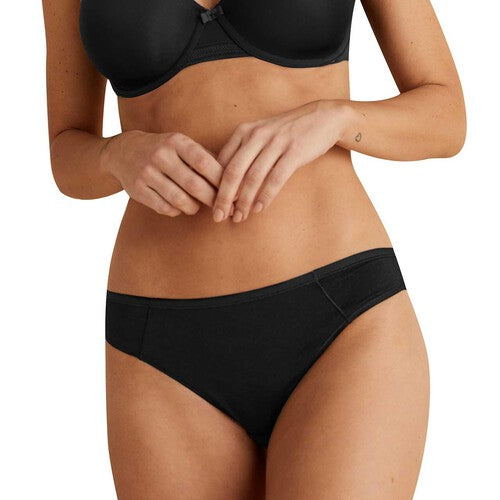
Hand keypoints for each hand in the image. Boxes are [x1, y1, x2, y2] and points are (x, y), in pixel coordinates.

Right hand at [101, 130, 229, 215]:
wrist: (123, 151)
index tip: (233, 191)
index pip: (204, 163)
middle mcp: (160, 155)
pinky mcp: (137, 190)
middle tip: (222, 207)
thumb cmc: (164, 150)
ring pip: (180, 200)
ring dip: (194, 207)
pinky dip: (177, 210)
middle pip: (194, 185)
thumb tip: (236, 179)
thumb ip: (207, 158)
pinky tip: (181, 206)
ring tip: (199, 206)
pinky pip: (165, 208)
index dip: (221, 180)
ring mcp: (147, 173)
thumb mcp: (183, 145)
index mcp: (176, 141)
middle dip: (212, 199)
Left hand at [212, 99, 347, 222]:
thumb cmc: (287, 133)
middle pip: (232, 172)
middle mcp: (256, 135)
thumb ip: (243, 154)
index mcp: (244, 131)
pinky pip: (275, 178)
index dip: (215, 186)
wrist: (323, 118)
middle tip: (218, 217)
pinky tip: (259, 208)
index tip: (213, 204)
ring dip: (244, 201)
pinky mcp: (294, 152)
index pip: (222, 162)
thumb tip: (227, 184)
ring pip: (252, 177)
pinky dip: (265, 196)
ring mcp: (275, 143)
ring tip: (239, 217)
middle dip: (223, 198)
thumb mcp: (261, 135)